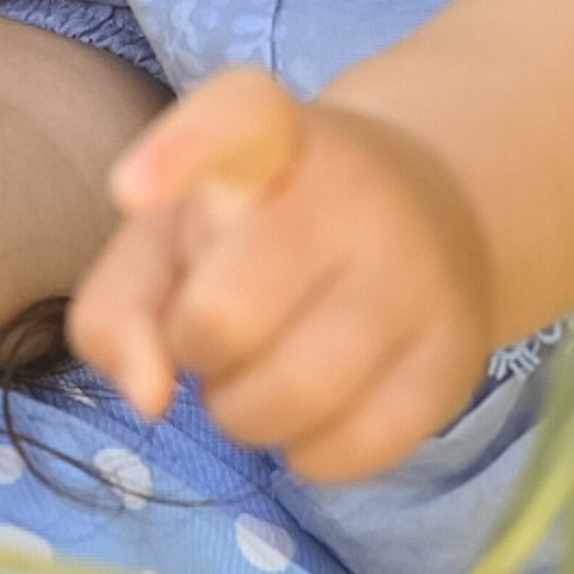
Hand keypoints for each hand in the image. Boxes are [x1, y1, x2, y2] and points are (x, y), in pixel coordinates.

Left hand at [69, 66, 495, 481]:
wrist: (425, 214)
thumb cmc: (262, 227)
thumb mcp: (171, 231)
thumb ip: (119, 304)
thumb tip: (149, 396)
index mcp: (270, 134)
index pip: (232, 120)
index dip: (176, 153)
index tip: (131, 191)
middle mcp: (355, 188)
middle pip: (227, 314)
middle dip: (197, 347)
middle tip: (215, 329)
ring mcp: (416, 271)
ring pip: (287, 398)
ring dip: (244, 411)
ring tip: (258, 372)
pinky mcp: (455, 355)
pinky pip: (346, 451)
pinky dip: (307, 453)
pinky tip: (314, 409)